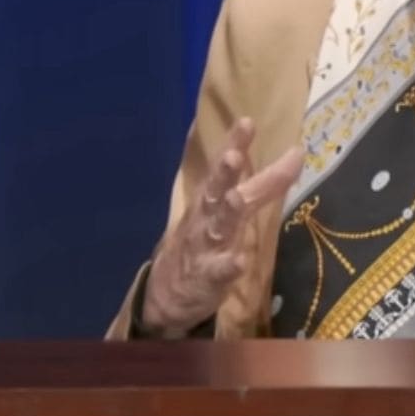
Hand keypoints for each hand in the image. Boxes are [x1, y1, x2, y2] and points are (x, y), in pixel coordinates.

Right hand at [140, 117, 303, 336]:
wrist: (166, 295)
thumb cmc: (197, 242)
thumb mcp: (208, 206)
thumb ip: (225, 176)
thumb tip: (235, 140)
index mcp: (210, 199)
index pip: (223, 166)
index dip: (233, 143)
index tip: (247, 120)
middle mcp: (207, 217)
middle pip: (218, 190)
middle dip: (225, 171)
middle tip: (235, 153)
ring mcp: (205, 247)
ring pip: (218, 226)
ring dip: (228, 211)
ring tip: (237, 198)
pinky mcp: (207, 278)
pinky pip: (219, 271)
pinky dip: (229, 265)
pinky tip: (239, 261)